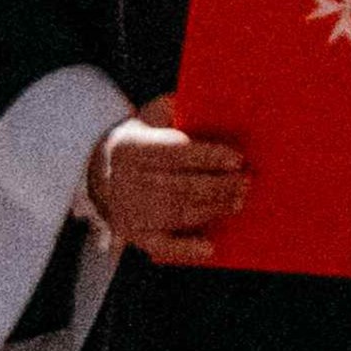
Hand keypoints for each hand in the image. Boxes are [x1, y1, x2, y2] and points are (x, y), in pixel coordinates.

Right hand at [89, 108, 245, 265]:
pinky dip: (185, 250)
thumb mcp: (153, 116)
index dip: (207, 156)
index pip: (173, 152)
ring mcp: (128, 211)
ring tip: (239, 202)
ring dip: (212, 210)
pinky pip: (161, 246)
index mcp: (131, 148)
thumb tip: (219, 100)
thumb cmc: (146, 138)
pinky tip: (210, 248)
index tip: (238, 158)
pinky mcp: (133, 234)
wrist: (102, 170)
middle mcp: (126, 181)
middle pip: (178, 186)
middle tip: (248, 182)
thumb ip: (179, 108)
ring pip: (176, 214)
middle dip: (217, 186)